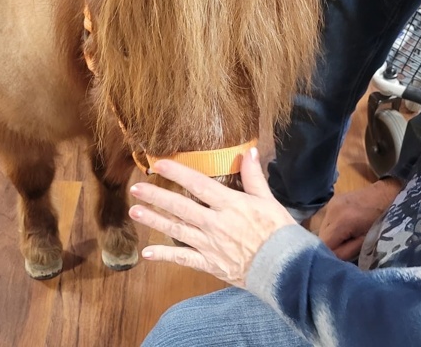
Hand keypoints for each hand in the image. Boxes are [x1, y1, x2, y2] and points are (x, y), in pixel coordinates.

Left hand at [128, 148, 295, 287]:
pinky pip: (184, 259)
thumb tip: (249, 152)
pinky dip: (165, 256)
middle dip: (156, 197)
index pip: (198, 184)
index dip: (177, 173)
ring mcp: (210, 245)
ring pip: (177, 230)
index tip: (158, 165)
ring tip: (135, 212)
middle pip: (180, 207)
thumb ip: (255, 177)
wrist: (285, 269)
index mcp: (230, 205)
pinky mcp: (210, 264)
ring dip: (154, 220)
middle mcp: (215, 223)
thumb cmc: (280, 233)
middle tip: (136, 189)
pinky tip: (147, 253)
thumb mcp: (269, 201)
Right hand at [318, 178, 401, 260]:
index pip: (324, 245)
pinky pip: (327, 221)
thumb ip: (347, 251)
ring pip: (322, 229)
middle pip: (321, 237)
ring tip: (347, 236)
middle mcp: (332, 210)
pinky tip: (346, 227)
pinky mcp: (332, 201)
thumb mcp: (368, 240)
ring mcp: (330, 204)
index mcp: (342, 221)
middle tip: (346, 247)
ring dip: (331, 237)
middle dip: (331, 246)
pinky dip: (333, 228)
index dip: (331, 254)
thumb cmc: (383, 220)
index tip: (341, 258)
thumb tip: (334, 259)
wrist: (388, 194)